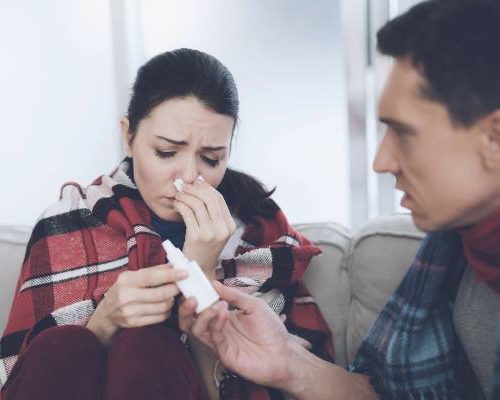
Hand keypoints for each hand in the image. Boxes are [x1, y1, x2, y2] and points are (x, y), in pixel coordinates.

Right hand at [87, 264, 186, 344]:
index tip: (185, 273)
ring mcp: (130, 312)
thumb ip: (154, 271)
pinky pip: (159, 317)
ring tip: (171, 296)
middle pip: (160, 294)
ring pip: (162, 307)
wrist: (107, 313)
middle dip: (175, 289)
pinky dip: (166, 311)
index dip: (171, 275)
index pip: (153, 277)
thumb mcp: (133, 276)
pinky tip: (165, 306)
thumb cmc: (124, 289)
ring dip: (172, 301)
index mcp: (127, 280)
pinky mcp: (134, 323)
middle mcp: (127, 296)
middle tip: (181, 286)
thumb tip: (174, 265)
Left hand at [173, 180, 235, 275]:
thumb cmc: (204, 248)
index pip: (219, 199)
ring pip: (198, 204)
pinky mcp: (197, 237)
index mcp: (230, 225)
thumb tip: (201, 184)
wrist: (199, 270)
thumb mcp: (215, 230)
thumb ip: (211, 212)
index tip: (195, 182)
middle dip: (195, 189)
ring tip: (178, 195)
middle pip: (210, 199)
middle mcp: (223, 229)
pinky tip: (176, 205)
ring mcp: (211, 233)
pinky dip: (180, 205)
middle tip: (184, 186)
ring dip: (186, 196)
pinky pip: (187, 213)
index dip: (206, 188)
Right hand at [179, 281, 295, 388]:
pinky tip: (224, 313)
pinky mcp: (224, 354)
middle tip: (191, 297)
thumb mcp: (253, 305)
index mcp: (222, 316)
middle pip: (191, 320)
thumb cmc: (270, 329)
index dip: (194, 296)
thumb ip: (234, 295)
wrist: (283, 353)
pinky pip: (214, 338)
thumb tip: (214, 283)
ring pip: (197, 330)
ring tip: (217, 305)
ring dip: (203, 315)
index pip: (201, 306)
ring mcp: (219, 342)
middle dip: (186, 309)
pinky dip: (216, 323)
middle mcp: (217, 328)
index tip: (190, 283)